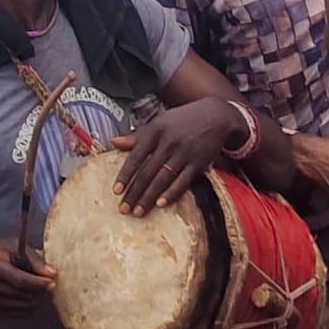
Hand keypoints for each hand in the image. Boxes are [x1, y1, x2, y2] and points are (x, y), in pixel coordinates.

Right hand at [0, 241, 54, 314]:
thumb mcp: (14, 245)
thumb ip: (34, 259)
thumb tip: (52, 274)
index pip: (19, 280)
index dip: (38, 283)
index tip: (53, 281)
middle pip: (23, 296)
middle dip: (41, 292)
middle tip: (50, 284)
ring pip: (24, 307)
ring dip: (37, 300)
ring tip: (40, 288)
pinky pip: (19, 314)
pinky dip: (29, 306)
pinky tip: (28, 295)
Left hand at [112, 102, 245, 215]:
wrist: (215, 116)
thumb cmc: (182, 120)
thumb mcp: (159, 122)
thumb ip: (137, 136)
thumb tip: (113, 142)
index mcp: (154, 130)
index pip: (135, 157)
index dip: (125, 175)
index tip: (116, 191)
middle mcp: (167, 142)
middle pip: (147, 172)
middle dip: (134, 193)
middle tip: (123, 209)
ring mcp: (183, 153)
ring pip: (162, 179)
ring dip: (148, 198)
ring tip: (138, 212)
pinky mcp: (197, 164)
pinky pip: (182, 181)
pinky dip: (171, 193)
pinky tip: (160, 204)